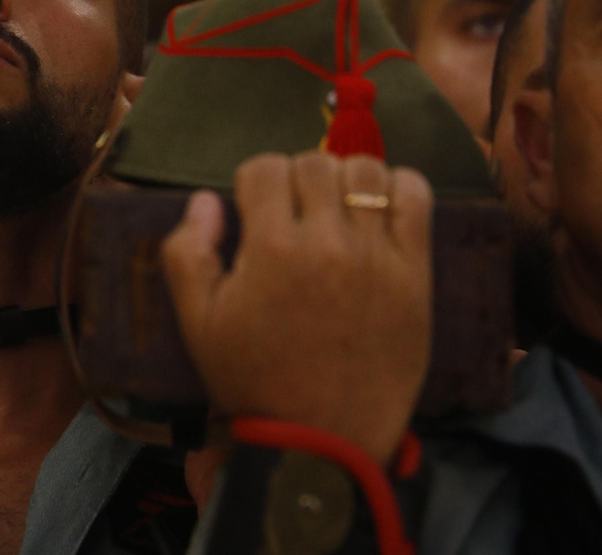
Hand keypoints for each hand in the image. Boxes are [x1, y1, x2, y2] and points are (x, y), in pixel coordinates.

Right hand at [161, 152, 432, 463]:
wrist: (322, 439)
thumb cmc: (253, 379)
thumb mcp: (197, 322)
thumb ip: (186, 252)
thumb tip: (206, 199)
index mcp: (271, 249)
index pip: (264, 166)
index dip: (253, 183)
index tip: (255, 211)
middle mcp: (327, 242)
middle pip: (314, 162)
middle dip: (297, 180)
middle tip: (294, 216)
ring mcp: (377, 256)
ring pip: (365, 170)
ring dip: (345, 179)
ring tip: (336, 211)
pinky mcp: (416, 274)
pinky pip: (416, 197)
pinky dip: (398, 188)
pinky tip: (377, 213)